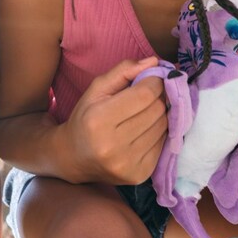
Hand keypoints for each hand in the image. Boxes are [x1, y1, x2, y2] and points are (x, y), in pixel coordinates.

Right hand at [61, 57, 167, 184]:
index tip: (153, 78)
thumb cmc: (86, 118)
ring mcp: (128, 163)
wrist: (73, 157)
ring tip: (144, 113)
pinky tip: (144, 130)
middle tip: (149, 94)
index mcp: (100, 119)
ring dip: (160, 115)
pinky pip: (164, 145)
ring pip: (164, 127)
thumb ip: (124, 70)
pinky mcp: (139, 175)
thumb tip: (155, 62)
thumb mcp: (97, 89)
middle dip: (158, 97)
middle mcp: (114, 145)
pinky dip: (158, 133)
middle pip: (157, 110)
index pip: (145, 95)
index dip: (155, 82)